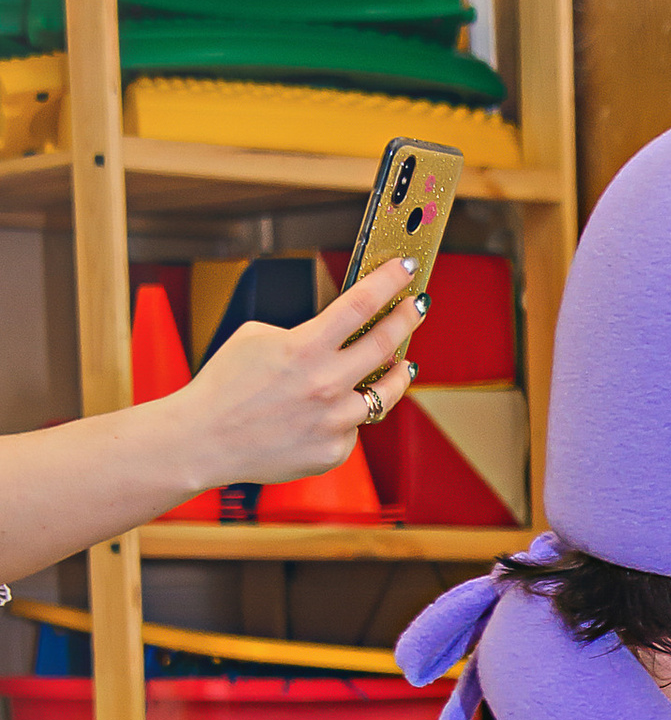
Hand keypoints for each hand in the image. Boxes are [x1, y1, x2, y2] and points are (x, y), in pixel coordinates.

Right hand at [180, 255, 422, 486]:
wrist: (204, 440)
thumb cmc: (224, 386)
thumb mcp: (255, 338)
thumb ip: (302, 333)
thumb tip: (336, 334)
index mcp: (305, 348)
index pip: (361, 303)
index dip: (389, 282)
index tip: (406, 269)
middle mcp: (326, 383)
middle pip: (385, 344)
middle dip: (406, 319)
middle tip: (417, 306)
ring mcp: (333, 421)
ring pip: (385, 394)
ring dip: (399, 374)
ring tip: (406, 364)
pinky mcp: (333, 451)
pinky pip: (353, 427)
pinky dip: (347, 416)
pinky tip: (332, 413)